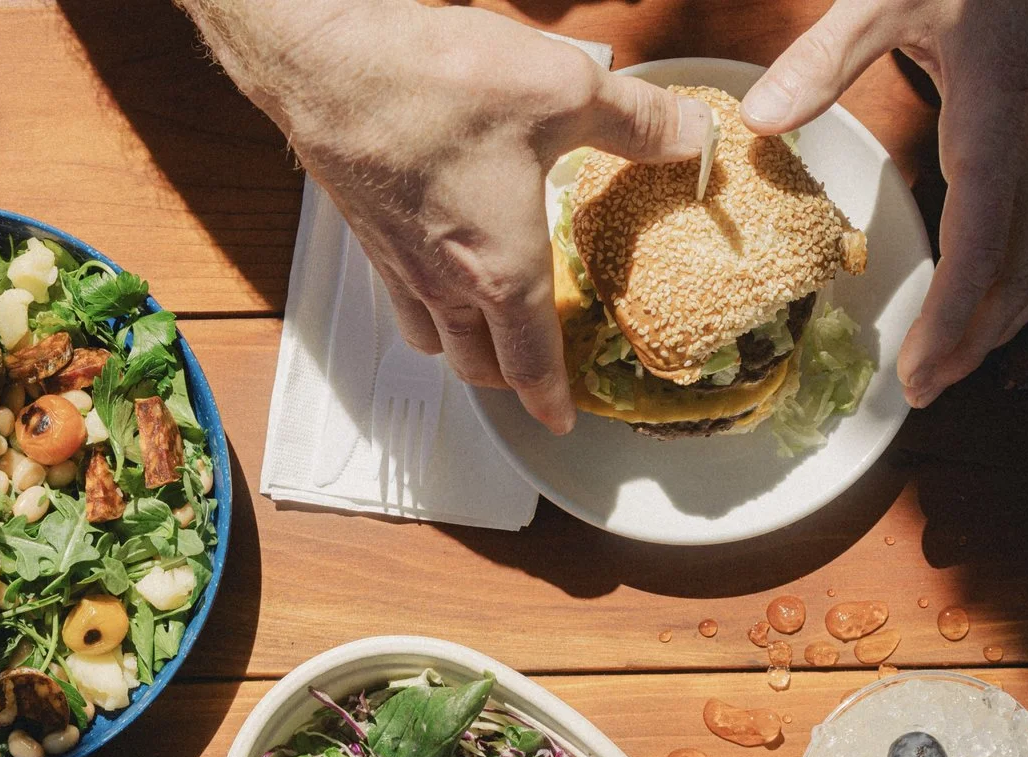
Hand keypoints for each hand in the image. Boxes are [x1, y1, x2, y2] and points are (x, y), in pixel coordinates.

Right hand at [179, 0, 708, 430]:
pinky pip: (400, 299)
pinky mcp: (367, 235)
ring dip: (462, 349)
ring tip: (485, 332)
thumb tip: (694, 135)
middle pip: (477, 364)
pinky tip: (435, 272)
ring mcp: (399, 263)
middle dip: (510, 381)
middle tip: (535, 375)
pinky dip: (425, 309)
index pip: (530, 360)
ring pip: (433, 339)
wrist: (333, 66)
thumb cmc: (439, 85)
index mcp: (501, 269)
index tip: (561, 420)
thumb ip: (639, 121)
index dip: (550, 398)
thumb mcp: (568, 91)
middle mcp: (445, 282)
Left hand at [741, 0, 1027, 405]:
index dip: (951, 324)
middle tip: (930, 390)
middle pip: (1018, 272)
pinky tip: (1013, 289)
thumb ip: (825, 57)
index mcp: (995, 124)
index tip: (920, 376)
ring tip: (966, 360)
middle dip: (975, 342)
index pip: (979, 251)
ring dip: (1011, 316)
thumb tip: (758, 120)